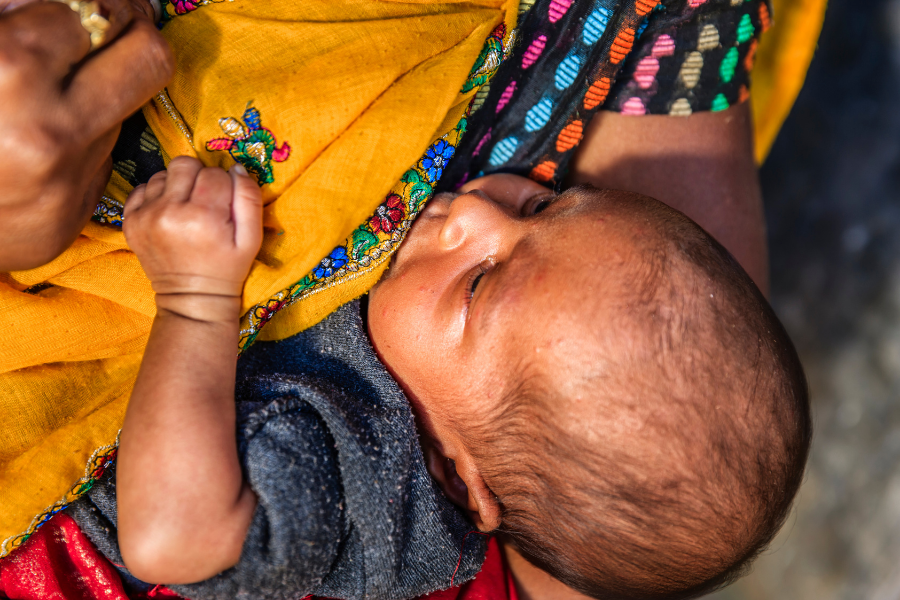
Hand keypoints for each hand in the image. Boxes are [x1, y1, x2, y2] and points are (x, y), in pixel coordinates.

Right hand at [0, 0, 172, 270]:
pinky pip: (98, 159)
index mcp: (11, 71)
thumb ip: (9, 17)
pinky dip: (76, 138)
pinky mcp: (73, 215)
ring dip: (97, 90)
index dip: (91, 4)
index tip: (84, 5)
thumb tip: (53, 4)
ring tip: (53, 86)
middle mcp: (52, 130)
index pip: (95, 13)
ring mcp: (69, 181)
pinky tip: (33, 137)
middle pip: (149, 58)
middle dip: (132, 32)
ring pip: (125, 111)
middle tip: (108, 26)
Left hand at [123, 157, 263, 321]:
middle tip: (204, 201)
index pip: (215, 173)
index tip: (224, 205)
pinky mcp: (130, 221)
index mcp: (203, 215)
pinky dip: (157, 195)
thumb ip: (249, 198)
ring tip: (185, 209)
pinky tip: (168, 213)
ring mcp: (146, 215)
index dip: (224, 185)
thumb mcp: (252, 238)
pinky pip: (143, 188)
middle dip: (199, 177)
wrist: (192, 298)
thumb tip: (235, 168)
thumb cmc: (228, 268)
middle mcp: (170, 211)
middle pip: (185, 164)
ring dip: (177, 186)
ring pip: (163, 174)